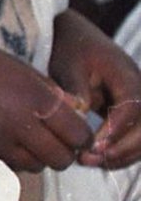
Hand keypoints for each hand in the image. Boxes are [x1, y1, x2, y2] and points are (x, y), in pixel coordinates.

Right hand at [0, 27, 93, 172]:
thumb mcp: (25, 70)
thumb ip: (54, 95)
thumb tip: (77, 114)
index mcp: (38, 99)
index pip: (78, 135)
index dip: (82, 137)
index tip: (77, 132)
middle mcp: (24, 124)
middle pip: (61, 159)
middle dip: (64, 152)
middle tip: (57, 140)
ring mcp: (3, 141)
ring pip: (37, 167)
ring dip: (39, 158)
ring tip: (31, 140)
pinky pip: (13, 166)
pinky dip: (18, 160)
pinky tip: (12, 143)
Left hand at [49, 8, 140, 167]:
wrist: (75, 37)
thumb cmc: (70, 49)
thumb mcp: (67, 64)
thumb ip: (74, 87)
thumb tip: (79, 110)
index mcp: (127, 74)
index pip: (131, 107)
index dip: (115, 130)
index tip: (92, 146)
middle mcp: (140, 89)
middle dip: (120, 148)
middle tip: (89, 159)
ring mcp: (138, 101)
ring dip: (122, 154)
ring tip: (90, 162)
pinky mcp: (130, 112)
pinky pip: (135, 136)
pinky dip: (121, 151)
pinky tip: (97, 159)